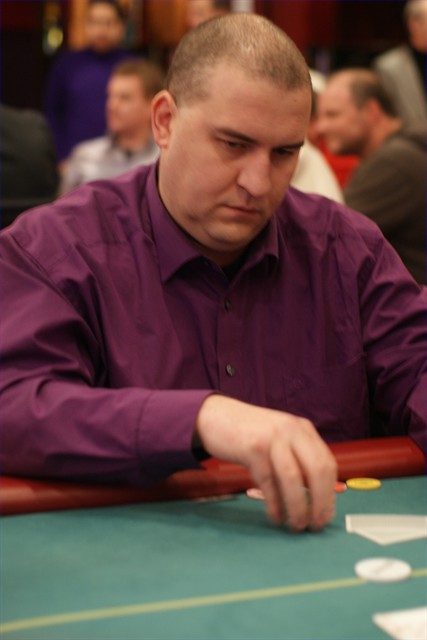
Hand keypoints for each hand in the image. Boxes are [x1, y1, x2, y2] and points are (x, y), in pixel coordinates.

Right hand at [195, 395, 336, 531]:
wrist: (214, 416)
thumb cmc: (248, 434)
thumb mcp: (279, 439)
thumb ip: (297, 459)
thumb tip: (316, 500)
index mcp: (303, 429)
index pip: (328, 464)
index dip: (330, 494)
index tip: (325, 516)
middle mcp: (292, 430)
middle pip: (317, 470)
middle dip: (320, 503)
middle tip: (315, 526)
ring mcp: (273, 437)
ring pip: (294, 479)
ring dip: (298, 507)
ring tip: (296, 526)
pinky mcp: (252, 448)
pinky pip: (269, 482)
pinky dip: (275, 504)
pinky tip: (275, 516)